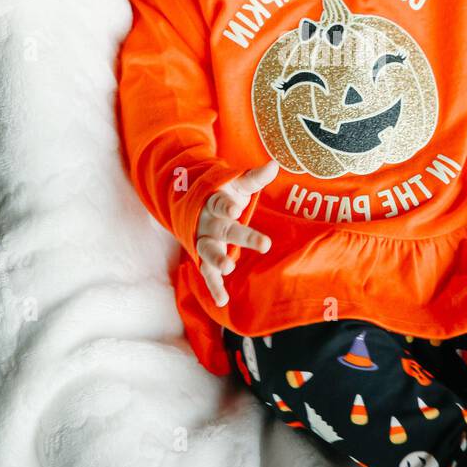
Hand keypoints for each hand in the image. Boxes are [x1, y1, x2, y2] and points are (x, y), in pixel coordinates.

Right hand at [195, 158, 278, 307]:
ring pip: (209, 251)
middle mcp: (207, 223)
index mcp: (214, 202)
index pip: (220, 203)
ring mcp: (204, 241)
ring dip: (218, 260)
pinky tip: (222, 302)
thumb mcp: (236, 184)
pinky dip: (214, 287)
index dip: (227, 205)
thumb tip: (274, 164)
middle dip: (242, 236)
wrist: (192, 205)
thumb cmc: (223, 193)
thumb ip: (254, 178)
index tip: (236, 209)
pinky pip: (207, 273)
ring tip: (229, 268)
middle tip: (264, 244)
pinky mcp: (203, 258)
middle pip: (223, 229)